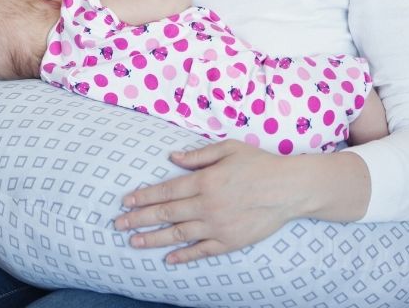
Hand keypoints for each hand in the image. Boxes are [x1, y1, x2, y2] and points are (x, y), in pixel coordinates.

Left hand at [113, 139, 312, 264]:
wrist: (290, 188)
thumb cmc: (260, 164)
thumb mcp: (229, 149)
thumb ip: (198, 154)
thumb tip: (172, 157)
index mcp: (204, 180)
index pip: (165, 191)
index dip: (142, 197)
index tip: (125, 202)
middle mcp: (206, 205)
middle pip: (165, 214)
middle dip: (138, 219)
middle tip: (118, 225)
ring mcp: (217, 226)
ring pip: (178, 234)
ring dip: (153, 239)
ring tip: (134, 242)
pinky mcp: (230, 241)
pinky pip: (201, 251)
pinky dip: (184, 256)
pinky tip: (169, 259)